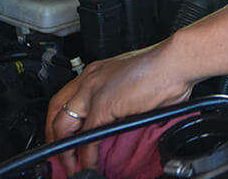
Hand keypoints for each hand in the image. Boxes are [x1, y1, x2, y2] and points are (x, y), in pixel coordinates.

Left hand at [45, 42, 192, 174]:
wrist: (176, 61)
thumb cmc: (165, 69)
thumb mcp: (132, 84)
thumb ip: (120, 101)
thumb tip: (121, 121)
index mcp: (97, 72)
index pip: (65, 98)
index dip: (59, 122)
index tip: (63, 138)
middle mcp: (90, 79)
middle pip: (55, 111)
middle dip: (51, 137)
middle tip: (59, 156)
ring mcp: (93, 91)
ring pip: (62, 125)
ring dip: (64, 150)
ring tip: (70, 165)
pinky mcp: (103, 105)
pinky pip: (88, 137)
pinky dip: (86, 155)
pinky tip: (90, 164)